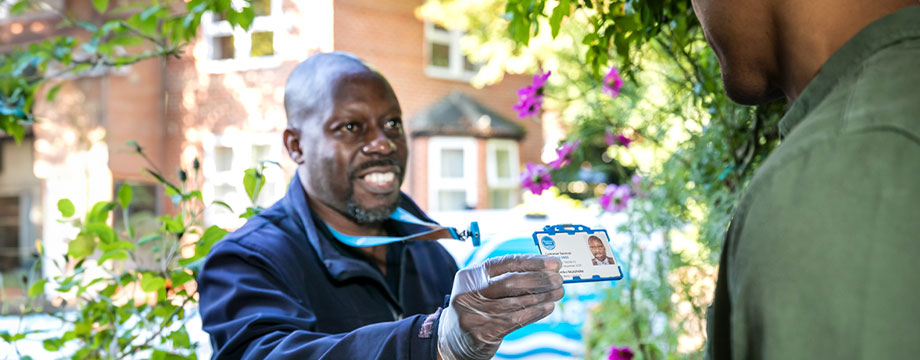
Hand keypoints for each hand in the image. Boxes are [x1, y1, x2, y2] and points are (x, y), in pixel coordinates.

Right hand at [437, 254, 563, 359]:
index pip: (504, 263)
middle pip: (511, 282)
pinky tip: (547, 307)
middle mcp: (468, 292)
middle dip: (539, 280)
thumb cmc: (475, 309)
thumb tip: (543, 271)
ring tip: (558, 292)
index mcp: (469, 275)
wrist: (452, 340)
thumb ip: (505, 278)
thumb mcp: (481, 288)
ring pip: (515, 303)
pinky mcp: (481, 333)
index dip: (532, 262)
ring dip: (542, 297)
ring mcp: (473, 314)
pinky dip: (535, 313)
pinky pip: (514, 320)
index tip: (554, 263)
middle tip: (558, 279)